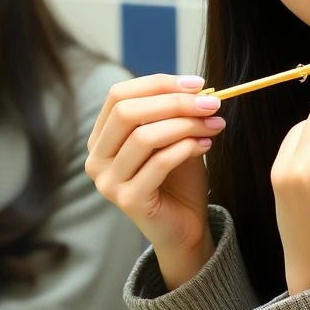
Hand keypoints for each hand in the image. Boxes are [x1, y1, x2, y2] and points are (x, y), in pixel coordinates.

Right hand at [85, 74, 225, 289]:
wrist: (185, 226)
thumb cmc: (178, 179)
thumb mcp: (174, 136)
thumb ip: (175, 113)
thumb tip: (195, 87)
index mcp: (101, 137)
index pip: (118, 95)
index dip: (158, 84)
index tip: (196, 83)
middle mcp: (96, 158)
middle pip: (127, 112)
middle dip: (174, 102)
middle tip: (210, 103)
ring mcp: (107, 181)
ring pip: (144, 137)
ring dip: (185, 125)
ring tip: (213, 124)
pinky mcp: (127, 200)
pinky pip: (158, 163)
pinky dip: (186, 148)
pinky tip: (206, 145)